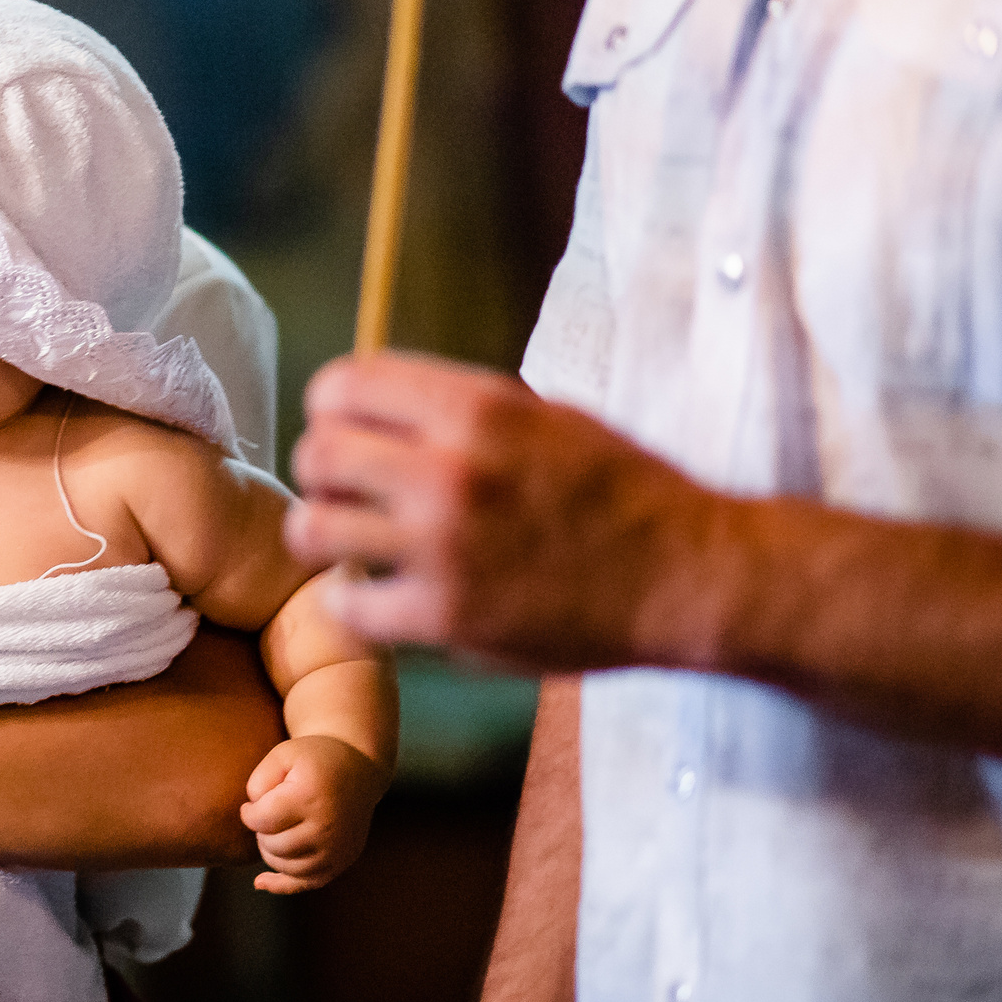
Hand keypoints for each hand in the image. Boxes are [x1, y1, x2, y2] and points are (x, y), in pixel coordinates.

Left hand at [238, 733, 385, 892]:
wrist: (359, 770)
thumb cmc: (313, 760)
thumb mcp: (282, 754)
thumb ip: (258, 781)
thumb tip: (251, 817)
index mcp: (310, 797)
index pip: (261, 820)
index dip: (248, 813)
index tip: (252, 804)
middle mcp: (327, 827)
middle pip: (271, 844)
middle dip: (262, 830)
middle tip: (271, 813)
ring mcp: (337, 849)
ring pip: (284, 865)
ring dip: (271, 849)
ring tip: (278, 828)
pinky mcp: (341, 862)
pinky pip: (306, 884)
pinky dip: (281, 884)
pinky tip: (260, 882)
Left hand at [286, 352, 724, 673]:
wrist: (689, 573)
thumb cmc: (620, 490)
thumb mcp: (543, 415)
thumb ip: (455, 410)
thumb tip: (372, 407)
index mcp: (474, 408)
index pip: (343, 385)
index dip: (333, 408)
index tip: (348, 430)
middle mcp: (449, 470)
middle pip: (316, 454)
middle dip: (324, 473)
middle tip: (348, 493)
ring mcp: (443, 546)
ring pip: (312, 529)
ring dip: (327, 537)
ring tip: (356, 545)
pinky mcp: (447, 616)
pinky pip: (348, 606)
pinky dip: (355, 605)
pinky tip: (383, 598)